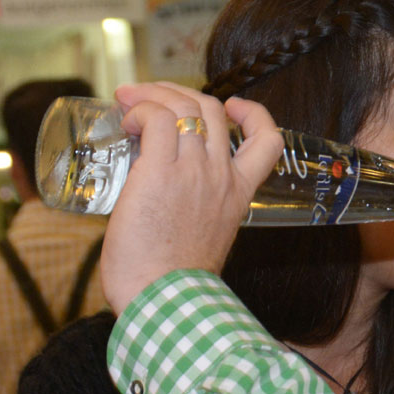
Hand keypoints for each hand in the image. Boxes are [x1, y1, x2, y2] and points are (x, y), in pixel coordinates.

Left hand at [100, 82, 284, 315]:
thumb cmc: (174, 284)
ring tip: (127, 103)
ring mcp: (193, 172)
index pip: (268, 140)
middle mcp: (221, 176)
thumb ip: (192, 216)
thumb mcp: (203, 240)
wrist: (165, 300)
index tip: (232, 107)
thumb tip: (157, 209)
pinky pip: (157, 119)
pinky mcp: (159, 172)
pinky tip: (125, 122)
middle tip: (147, 98)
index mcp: (238, 194)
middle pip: (213, 108)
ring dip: (151, 94)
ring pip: (183, 106)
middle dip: (178, 92)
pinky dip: (139, 109)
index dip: (253, 113)